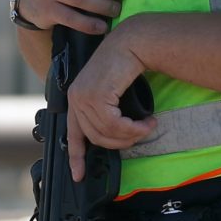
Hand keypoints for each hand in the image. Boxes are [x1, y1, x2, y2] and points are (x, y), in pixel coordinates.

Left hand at [64, 19, 157, 181]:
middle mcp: (75, 99)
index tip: (78, 176)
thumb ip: (106, 113)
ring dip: (132, 135)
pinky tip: (148, 122)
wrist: (133, 43)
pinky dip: (134, 128)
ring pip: (107, 133)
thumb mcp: (111, 94)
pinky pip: (115, 124)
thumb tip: (114, 138)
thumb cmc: (125, 68)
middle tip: (142, 134)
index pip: (73, 136)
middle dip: (122, 142)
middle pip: (96, 138)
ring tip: (148, 126)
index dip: (76, 158)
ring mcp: (83, 96)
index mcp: (75, 101)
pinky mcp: (96, 94)